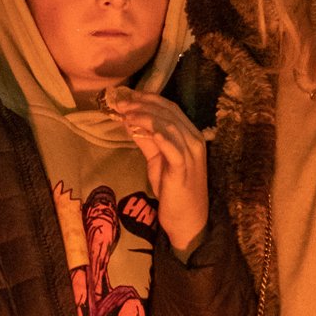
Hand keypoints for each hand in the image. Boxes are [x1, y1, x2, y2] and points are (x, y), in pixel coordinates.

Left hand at [105, 86, 209, 251]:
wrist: (187, 220)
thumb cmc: (173, 191)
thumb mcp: (157, 161)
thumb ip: (147, 141)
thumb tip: (129, 120)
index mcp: (190, 135)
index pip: (170, 108)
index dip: (148, 99)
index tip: (126, 96)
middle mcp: (194, 140)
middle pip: (168, 112)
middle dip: (143, 104)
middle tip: (121, 102)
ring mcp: (191, 153)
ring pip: (168, 125)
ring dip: (145, 116)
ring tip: (125, 113)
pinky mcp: (184, 167)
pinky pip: (171, 145)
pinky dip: (157, 134)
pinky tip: (141, 129)